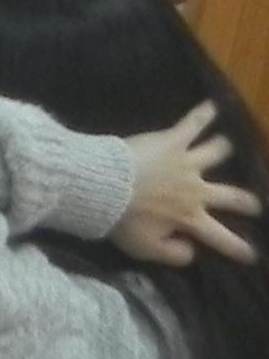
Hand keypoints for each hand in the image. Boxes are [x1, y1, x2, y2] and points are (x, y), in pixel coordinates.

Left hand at [117, 103, 261, 266]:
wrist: (104, 186)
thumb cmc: (123, 219)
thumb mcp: (147, 248)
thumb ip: (173, 254)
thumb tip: (193, 250)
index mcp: (190, 218)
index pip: (220, 237)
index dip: (238, 247)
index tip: (252, 255)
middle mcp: (196, 190)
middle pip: (230, 195)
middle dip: (246, 201)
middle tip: (256, 203)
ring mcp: (187, 162)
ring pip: (215, 153)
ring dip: (223, 149)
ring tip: (228, 144)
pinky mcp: (172, 141)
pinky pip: (191, 124)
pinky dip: (203, 113)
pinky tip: (211, 104)